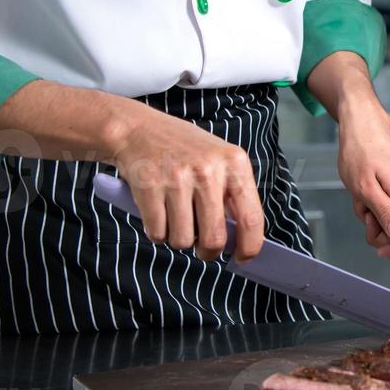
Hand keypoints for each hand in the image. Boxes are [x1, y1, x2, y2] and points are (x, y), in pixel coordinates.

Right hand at [107, 100, 265, 262]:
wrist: (138, 130)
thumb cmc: (184, 150)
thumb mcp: (219, 161)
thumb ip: (232, 195)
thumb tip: (241, 240)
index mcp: (234, 163)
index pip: (251, 217)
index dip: (250, 246)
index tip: (243, 258)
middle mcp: (208, 170)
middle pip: (215, 237)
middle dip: (209, 252)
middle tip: (203, 249)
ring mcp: (178, 178)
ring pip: (183, 240)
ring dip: (178, 239)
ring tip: (176, 219)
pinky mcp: (149, 187)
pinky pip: (158, 233)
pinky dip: (157, 232)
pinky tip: (158, 213)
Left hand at [338, 103, 389, 263]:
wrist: (365, 128)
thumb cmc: (361, 152)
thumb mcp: (365, 188)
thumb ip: (385, 213)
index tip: (378, 242)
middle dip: (379, 229)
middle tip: (364, 210)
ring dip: (375, 217)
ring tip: (365, 196)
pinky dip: (378, 208)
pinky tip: (370, 194)